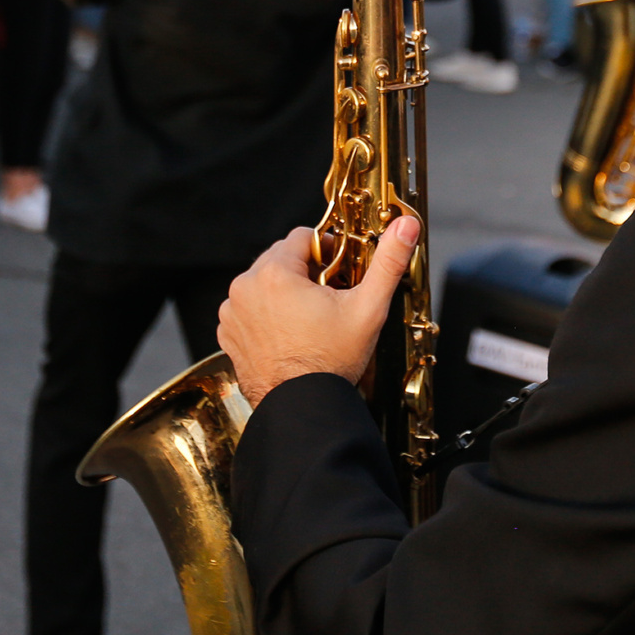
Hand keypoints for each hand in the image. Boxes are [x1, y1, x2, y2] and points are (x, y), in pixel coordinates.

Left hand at [218, 215, 420, 406]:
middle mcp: (246, 287)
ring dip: (284, 291)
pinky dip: (266, 313)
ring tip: (309, 318)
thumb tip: (406, 226)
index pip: (302, 236)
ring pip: (264, 282)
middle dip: (305, 271)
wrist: (303, 408)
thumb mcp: (368, 308)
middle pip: (281, 258)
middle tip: (328, 297)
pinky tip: (288, 333)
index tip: (339, 271)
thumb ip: (388, 262)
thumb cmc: (331, 362)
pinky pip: (249, 308)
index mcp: (275, 273)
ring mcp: (233, 312)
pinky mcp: (229, 333)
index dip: (326, 250)